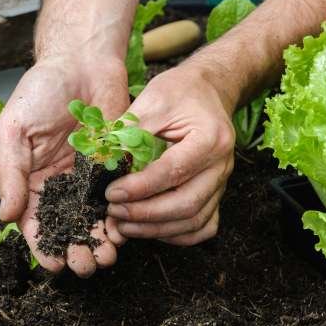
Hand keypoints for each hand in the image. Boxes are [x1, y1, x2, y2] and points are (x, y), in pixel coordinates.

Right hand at [0, 55, 128, 276]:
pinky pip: (118, 198)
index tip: (53, 265)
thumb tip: (7, 217)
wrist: (83, 60)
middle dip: (75, 251)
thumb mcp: (14, 130)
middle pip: (66, 227)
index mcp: (31, 179)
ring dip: (99, 241)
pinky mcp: (115, 166)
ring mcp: (89, 177)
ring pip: (94, 219)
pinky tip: (124, 231)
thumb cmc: (40, 90)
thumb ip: (10, 173)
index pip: (34, 222)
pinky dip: (120, 217)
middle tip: (85, 267)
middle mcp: (60, 184)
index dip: (42, 246)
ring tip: (106, 257)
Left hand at [105, 65, 235, 245]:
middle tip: (114, 212)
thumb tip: (103, 163)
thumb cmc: (180, 91)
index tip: (111, 193)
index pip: (173, 171)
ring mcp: (222, 182)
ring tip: (123, 225)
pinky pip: (203, 226)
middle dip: (146, 214)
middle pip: (187, 204)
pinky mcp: (217, 193)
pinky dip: (177, 235)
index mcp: (210, 138)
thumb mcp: (153, 100)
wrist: (208, 91)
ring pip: (194, 221)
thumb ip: (130, 131)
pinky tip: (150, 229)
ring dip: (156, 229)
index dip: (140, 187)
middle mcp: (221, 165)